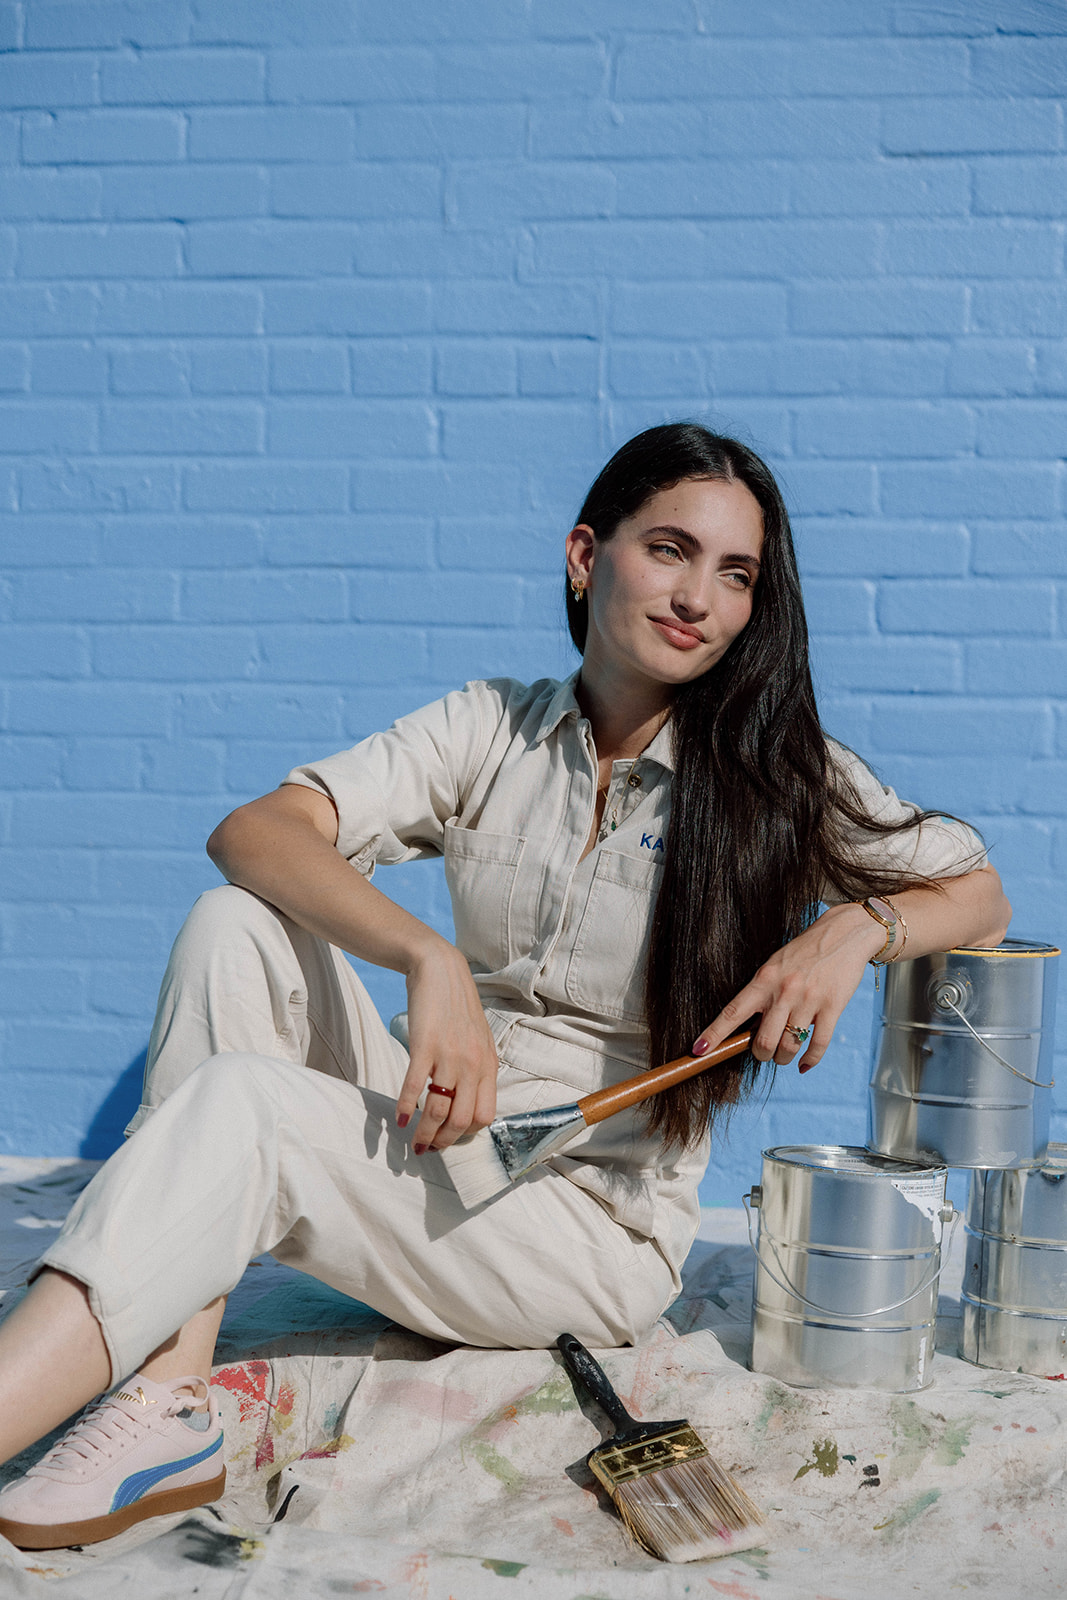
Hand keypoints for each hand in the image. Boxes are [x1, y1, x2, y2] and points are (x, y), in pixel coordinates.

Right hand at [395, 938, 498, 1150]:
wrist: (440, 970)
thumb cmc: (457, 1007)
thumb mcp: (478, 1040)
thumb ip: (477, 1070)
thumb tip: (468, 1102)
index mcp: (487, 1065)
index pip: (484, 1117)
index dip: (465, 1135)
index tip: (449, 1139)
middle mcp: (472, 1064)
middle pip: (461, 1120)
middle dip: (443, 1142)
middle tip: (428, 1149)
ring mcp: (449, 1056)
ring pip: (438, 1110)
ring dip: (423, 1133)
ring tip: (413, 1143)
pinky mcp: (424, 1045)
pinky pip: (414, 1086)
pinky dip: (405, 1107)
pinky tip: (398, 1118)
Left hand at [690, 902, 886, 1072]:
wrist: (843, 933)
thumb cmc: (804, 952)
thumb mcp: (775, 965)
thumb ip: (762, 994)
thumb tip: (748, 1028)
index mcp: (764, 979)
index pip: (733, 1012)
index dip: (714, 1034)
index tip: (699, 1050)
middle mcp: (783, 991)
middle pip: (762, 1041)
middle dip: (761, 1055)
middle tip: (764, 1051)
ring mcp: (808, 1000)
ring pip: (788, 1047)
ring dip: (784, 1058)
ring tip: (785, 1054)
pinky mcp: (832, 1007)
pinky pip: (818, 1045)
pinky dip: (809, 1061)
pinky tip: (804, 1064)